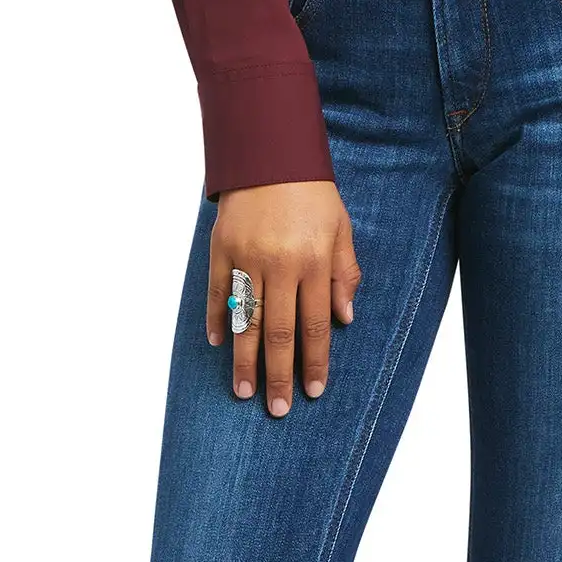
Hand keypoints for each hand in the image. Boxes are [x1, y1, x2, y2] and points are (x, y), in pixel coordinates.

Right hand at [206, 179, 359, 415]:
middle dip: (278, 375)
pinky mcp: (221, 248)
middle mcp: (280, 264)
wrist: (271, 152)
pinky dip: (217, 320)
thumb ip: (345, 272)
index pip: (314, 325)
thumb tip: (345, 318)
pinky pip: (217, 292)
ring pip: (245, 320)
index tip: (312, 391)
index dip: (314, 362)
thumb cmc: (312, 192)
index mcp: (314, 261)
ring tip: (243, 392)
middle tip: (277, 409)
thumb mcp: (341, 227)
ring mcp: (247, 257)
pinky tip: (220, 344)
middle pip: (278, 332)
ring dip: (244, 360)